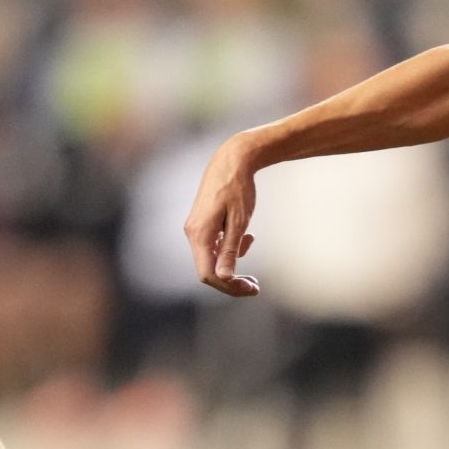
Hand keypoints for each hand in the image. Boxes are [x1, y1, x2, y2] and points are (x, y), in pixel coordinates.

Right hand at [183, 135, 262, 297]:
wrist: (232, 159)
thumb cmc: (238, 188)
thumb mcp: (239, 221)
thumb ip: (231, 250)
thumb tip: (224, 277)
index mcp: (200, 234)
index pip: (208, 274)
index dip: (229, 286)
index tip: (251, 289)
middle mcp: (193, 233)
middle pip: (209, 270)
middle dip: (232, 279)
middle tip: (255, 286)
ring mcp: (196, 228)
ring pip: (212, 258)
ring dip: (233, 261)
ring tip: (252, 242)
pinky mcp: (202, 224)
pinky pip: (214, 245)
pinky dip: (230, 246)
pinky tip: (246, 236)